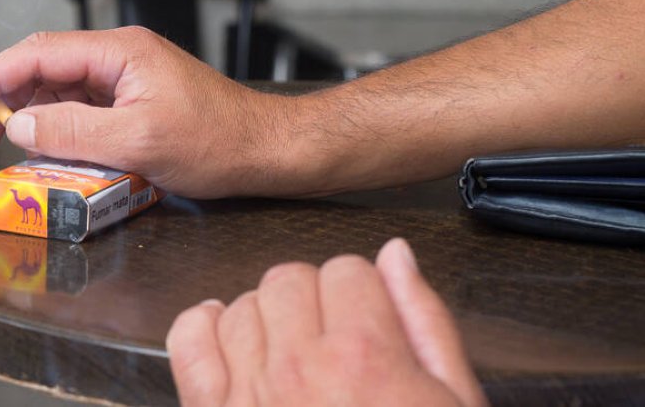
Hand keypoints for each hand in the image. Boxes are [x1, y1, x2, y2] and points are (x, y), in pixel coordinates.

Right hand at [0, 27, 306, 198]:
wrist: (266, 151)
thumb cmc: (217, 142)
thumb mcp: (139, 142)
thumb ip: (74, 131)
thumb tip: (22, 125)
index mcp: (118, 52)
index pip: (38, 55)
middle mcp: (118, 58)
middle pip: (41, 70)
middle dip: (4, 102)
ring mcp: (125, 79)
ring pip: (58, 92)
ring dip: (30, 121)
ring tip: (10, 155)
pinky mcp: (132, 102)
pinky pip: (81, 111)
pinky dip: (57, 131)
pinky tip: (49, 155)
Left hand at [166, 238, 486, 406]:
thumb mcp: (455, 403)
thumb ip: (425, 322)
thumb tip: (396, 253)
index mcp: (365, 357)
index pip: (348, 270)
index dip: (365, 293)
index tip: (373, 320)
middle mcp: (298, 367)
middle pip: (289, 279)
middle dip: (317, 298)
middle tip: (338, 339)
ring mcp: (247, 394)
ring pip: (240, 305)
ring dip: (266, 317)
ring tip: (294, 352)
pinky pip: (189, 341)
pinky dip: (204, 328)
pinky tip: (230, 337)